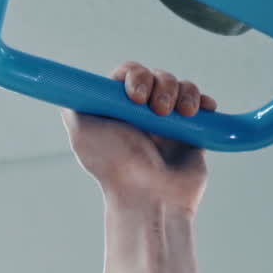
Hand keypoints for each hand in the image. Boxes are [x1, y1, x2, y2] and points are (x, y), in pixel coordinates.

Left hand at [63, 62, 218, 213]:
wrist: (151, 197)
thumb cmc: (115, 168)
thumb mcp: (82, 133)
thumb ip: (73, 107)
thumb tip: (69, 88)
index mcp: (117, 110)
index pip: (128, 74)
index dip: (136, 76)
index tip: (136, 96)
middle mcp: (140, 114)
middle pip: (157, 76)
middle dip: (162, 85)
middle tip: (158, 111)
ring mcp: (167, 122)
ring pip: (181, 86)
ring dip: (184, 93)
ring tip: (182, 115)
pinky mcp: (192, 132)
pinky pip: (202, 104)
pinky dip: (203, 101)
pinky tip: (201, 110)